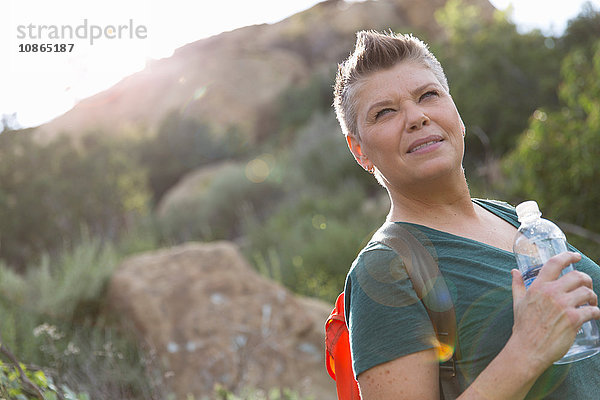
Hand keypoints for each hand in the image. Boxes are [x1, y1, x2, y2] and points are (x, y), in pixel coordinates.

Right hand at [510, 252, 599, 369]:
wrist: (528, 349)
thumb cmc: (523, 327)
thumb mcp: (517, 302)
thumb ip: (517, 285)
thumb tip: (514, 272)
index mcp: (538, 286)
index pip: (555, 263)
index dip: (568, 256)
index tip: (575, 256)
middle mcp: (552, 293)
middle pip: (577, 276)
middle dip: (586, 279)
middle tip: (586, 286)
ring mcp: (564, 306)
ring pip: (587, 292)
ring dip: (592, 297)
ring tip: (590, 303)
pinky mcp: (574, 319)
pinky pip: (593, 310)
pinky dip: (596, 312)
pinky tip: (593, 315)